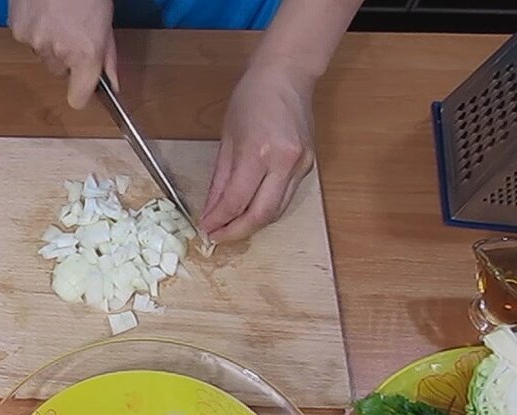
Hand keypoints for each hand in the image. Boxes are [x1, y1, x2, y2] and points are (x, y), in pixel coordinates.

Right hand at [9, 0, 117, 108]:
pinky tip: (42, 8)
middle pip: (59, 72)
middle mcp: (59, 53)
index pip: (78, 99)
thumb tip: (112, 84)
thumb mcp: (107, 23)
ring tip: (56, 14)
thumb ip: (108, 57)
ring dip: (48, 40)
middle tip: (72, 29)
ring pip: (42, 53)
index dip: (81, 92)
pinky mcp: (17, 28)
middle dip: (65, 57)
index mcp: (86, 53)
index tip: (83, 86)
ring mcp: (34, 41)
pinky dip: (32, 26)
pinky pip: (26, 37)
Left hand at [200, 61, 316, 242]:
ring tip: (231, 226)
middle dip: (237, 232)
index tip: (206, 229)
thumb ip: (219, 180)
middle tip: (219, 237)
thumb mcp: (227, 139)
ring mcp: (301, 166)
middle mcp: (284, 163)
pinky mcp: (309, 166)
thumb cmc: (252, 98)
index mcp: (259, 152)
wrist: (287, 75)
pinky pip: (285, 197)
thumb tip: (211, 211)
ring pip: (277, 211)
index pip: (236, 201)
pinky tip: (250, 208)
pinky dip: (266, 208)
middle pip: (262, 215)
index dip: (219, 221)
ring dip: (253, 224)